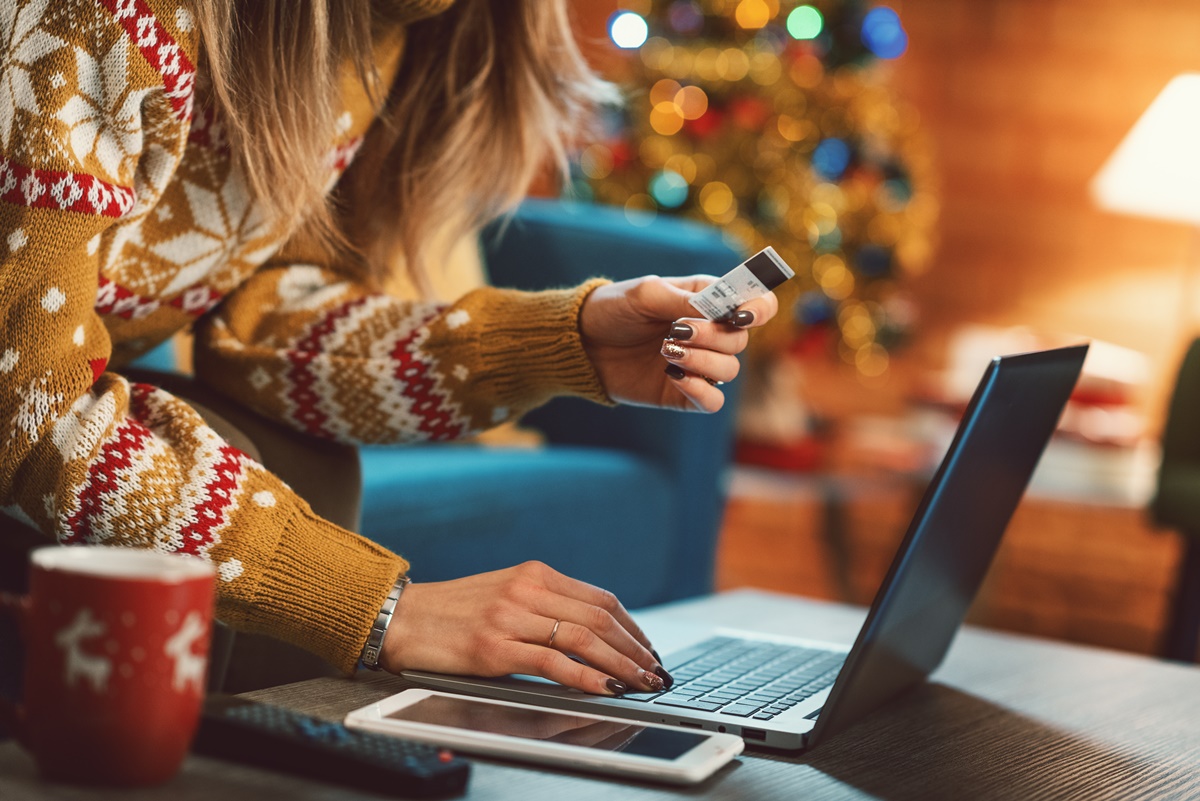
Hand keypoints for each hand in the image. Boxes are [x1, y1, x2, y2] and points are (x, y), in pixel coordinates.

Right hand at [379, 562, 671, 695]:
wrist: (401, 618)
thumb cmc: (452, 612)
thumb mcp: (504, 594)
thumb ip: (544, 606)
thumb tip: (592, 634)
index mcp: (534, 573)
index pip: (600, 599)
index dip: (632, 627)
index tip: (648, 649)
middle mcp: (527, 589)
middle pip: (599, 619)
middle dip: (634, 649)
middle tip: (655, 672)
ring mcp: (511, 617)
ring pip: (583, 639)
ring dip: (620, 665)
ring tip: (640, 684)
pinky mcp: (494, 648)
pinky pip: (552, 664)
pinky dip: (585, 677)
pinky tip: (604, 689)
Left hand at [578, 275, 777, 412]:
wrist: (582, 343)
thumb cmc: (614, 310)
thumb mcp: (645, 294)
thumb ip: (683, 300)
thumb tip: (714, 311)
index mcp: (708, 302)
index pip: (756, 305)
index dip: (758, 308)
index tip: (740, 314)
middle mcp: (710, 334)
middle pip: (741, 340)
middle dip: (712, 336)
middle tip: (676, 331)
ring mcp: (699, 365)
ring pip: (729, 370)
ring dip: (702, 360)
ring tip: (666, 350)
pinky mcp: (684, 393)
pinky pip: (713, 402)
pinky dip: (700, 390)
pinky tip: (675, 376)